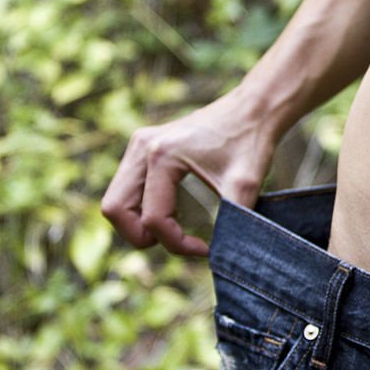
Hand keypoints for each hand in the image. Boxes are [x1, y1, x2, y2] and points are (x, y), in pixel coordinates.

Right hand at [101, 89, 279, 256]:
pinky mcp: (144, 147)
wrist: (254, 109)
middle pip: (115, 209)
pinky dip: (142, 208)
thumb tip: (223, 261)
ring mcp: (139, 145)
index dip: (178, 244)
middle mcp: (142, 147)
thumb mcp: (246, 185)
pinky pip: (127, 188)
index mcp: (162, 155)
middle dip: (144, 237)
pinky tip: (174, 213)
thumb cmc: (252, 142)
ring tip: (176, 231)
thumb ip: (232, 223)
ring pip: (117, 200)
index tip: (207, 249)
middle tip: (180, 244)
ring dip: (140, 223)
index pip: (153, 218)